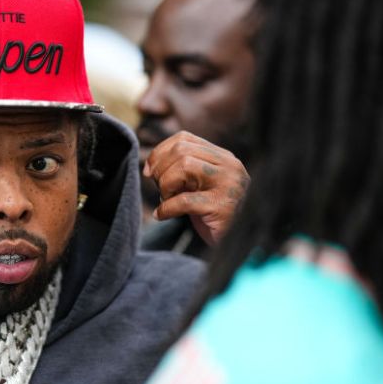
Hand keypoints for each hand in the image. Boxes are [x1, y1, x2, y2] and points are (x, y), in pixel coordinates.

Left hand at [142, 131, 248, 246]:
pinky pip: (184, 200)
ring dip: (166, 185)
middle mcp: (230, 166)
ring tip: (167, 200)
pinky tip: (162, 215)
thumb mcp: (196, 185)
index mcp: (223, 157)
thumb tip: (149, 167)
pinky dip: (166, 208)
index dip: (160, 152)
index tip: (149, 171)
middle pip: (182, 150)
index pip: (185, 138)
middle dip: (161, 169)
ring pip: (184, 166)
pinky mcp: (223, 207)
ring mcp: (230, 185)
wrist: (233, 245)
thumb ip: (180, 170)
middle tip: (160, 189)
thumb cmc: (210, 215)